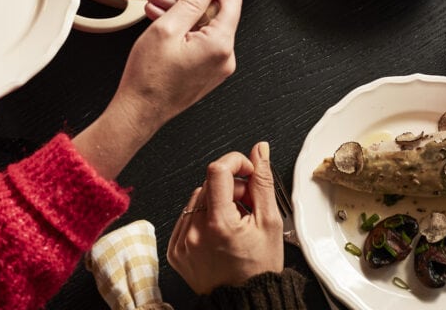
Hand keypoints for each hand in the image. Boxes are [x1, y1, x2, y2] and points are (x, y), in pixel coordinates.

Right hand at [118, 0, 241, 131]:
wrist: (138, 112)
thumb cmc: (149, 78)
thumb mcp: (168, 28)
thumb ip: (192, 0)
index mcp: (220, 44)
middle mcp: (224, 56)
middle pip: (214, 11)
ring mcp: (215, 66)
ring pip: (202, 24)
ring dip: (180, 9)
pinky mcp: (204, 71)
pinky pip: (197, 39)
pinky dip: (181, 26)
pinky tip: (160, 16)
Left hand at [168, 140, 283, 293]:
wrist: (244, 304)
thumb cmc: (259, 270)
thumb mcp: (269, 222)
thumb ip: (262, 181)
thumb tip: (259, 150)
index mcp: (219, 224)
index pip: (218, 170)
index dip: (236, 162)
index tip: (248, 171)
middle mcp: (195, 232)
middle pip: (209, 183)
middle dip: (231, 187)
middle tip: (247, 207)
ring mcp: (182, 242)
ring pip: (197, 198)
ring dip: (216, 201)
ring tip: (234, 223)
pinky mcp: (175, 251)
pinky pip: (186, 217)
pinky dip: (202, 218)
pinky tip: (219, 232)